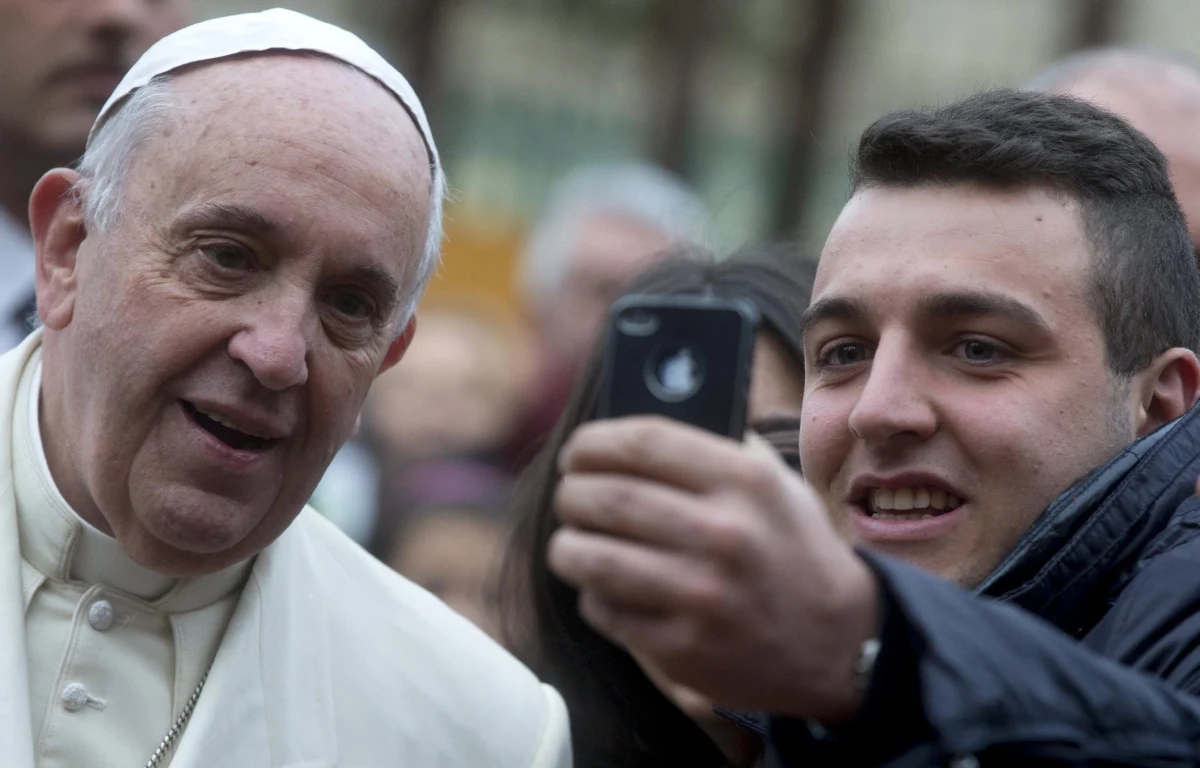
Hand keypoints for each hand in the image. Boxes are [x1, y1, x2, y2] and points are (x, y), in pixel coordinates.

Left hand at [548, 416, 878, 721]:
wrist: (839, 643)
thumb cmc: (793, 551)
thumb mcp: (777, 484)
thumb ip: (719, 448)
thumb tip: (637, 423)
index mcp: (746, 482)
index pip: (643, 441)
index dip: (593, 442)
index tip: (577, 451)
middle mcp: (725, 534)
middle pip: (606, 497)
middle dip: (571, 494)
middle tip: (569, 497)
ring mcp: (702, 595)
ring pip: (592, 557)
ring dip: (567, 547)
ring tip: (572, 543)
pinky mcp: (683, 648)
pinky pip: (604, 610)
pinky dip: (593, 596)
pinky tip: (607, 588)